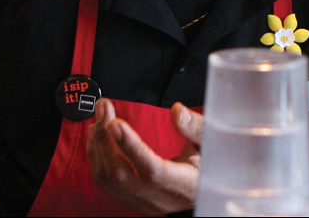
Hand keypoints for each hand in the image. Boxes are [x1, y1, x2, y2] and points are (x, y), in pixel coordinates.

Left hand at [86, 98, 203, 214]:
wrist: (201, 192)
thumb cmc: (210, 167)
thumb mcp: (212, 145)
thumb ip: (196, 128)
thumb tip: (177, 110)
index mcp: (183, 184)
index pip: (152, 170)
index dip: (131, 147)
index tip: (116, 123)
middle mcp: (158, 197)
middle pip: (121, 173)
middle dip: (106, 136)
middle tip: (103, 107)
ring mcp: (141, 201)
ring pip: (108, 178)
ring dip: (98, 145)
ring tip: (99, 117)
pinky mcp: (130, 199)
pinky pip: (104, 182)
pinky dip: (95, 157)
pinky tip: (97, 136)